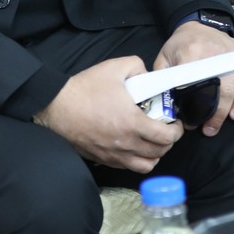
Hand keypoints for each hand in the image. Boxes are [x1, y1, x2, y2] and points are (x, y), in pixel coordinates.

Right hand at [34, 57, 182, 171]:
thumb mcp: (114, 67)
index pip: (166, 137)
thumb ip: (138, 66)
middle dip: (168, 142)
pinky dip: (136, 159)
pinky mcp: (102, 159)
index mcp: (132, 123)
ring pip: (145, 165)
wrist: (57, 106)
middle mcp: (126, 143)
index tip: (175, 124)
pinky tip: (133, 146)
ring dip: (154, 155)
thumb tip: (148, 76)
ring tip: (151, 141)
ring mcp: (113, 154)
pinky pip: (127, 166)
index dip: (176, 131)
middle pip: (159, 153)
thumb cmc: (85, 89)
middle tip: (166, 130)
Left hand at [153, 22, 233, 136]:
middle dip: (213, 114)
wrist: (196, 23)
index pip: (194, 86)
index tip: (189, 123)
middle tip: (208, 130)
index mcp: (191, 54)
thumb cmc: (179, 45)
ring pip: (233, 87)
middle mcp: (213, 53)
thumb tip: (164, 104)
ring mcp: (229, 53)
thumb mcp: (164, 58)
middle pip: (217, 90)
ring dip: (229, 110)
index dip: (192, 108)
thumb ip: (162, 79)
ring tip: (219, 125)